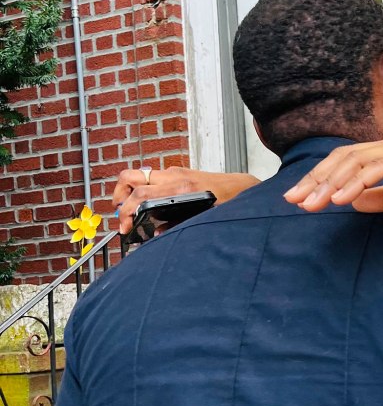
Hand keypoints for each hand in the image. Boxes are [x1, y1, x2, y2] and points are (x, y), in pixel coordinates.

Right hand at [112, 167, 258, 234]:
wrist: (242, 187)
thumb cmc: (228, 202)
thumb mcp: (202, 218)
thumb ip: (177, 225)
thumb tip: (157, 233)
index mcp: (180, 188)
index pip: (140, 194)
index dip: (126, 210)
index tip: (124, 226)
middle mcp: (174, 176)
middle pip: (130, 177)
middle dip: (118, 195)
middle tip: (120, 213)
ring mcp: (175, 171)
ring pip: (140, 175)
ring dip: (129, 192)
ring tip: (130, 210)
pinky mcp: (179, 172)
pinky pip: (153, 177)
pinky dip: (143, 189)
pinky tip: (147, 204)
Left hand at [283, 136, 382, 212]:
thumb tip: (353, 202)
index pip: (344, 162)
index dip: (319, 179)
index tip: (298, 198)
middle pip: (342, 158)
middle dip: (315, 180)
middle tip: (293, 201)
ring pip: (355, 162)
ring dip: (331, 183)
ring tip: (313, 203)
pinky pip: (379, 169)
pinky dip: (357, 182)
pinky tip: (342, 198)